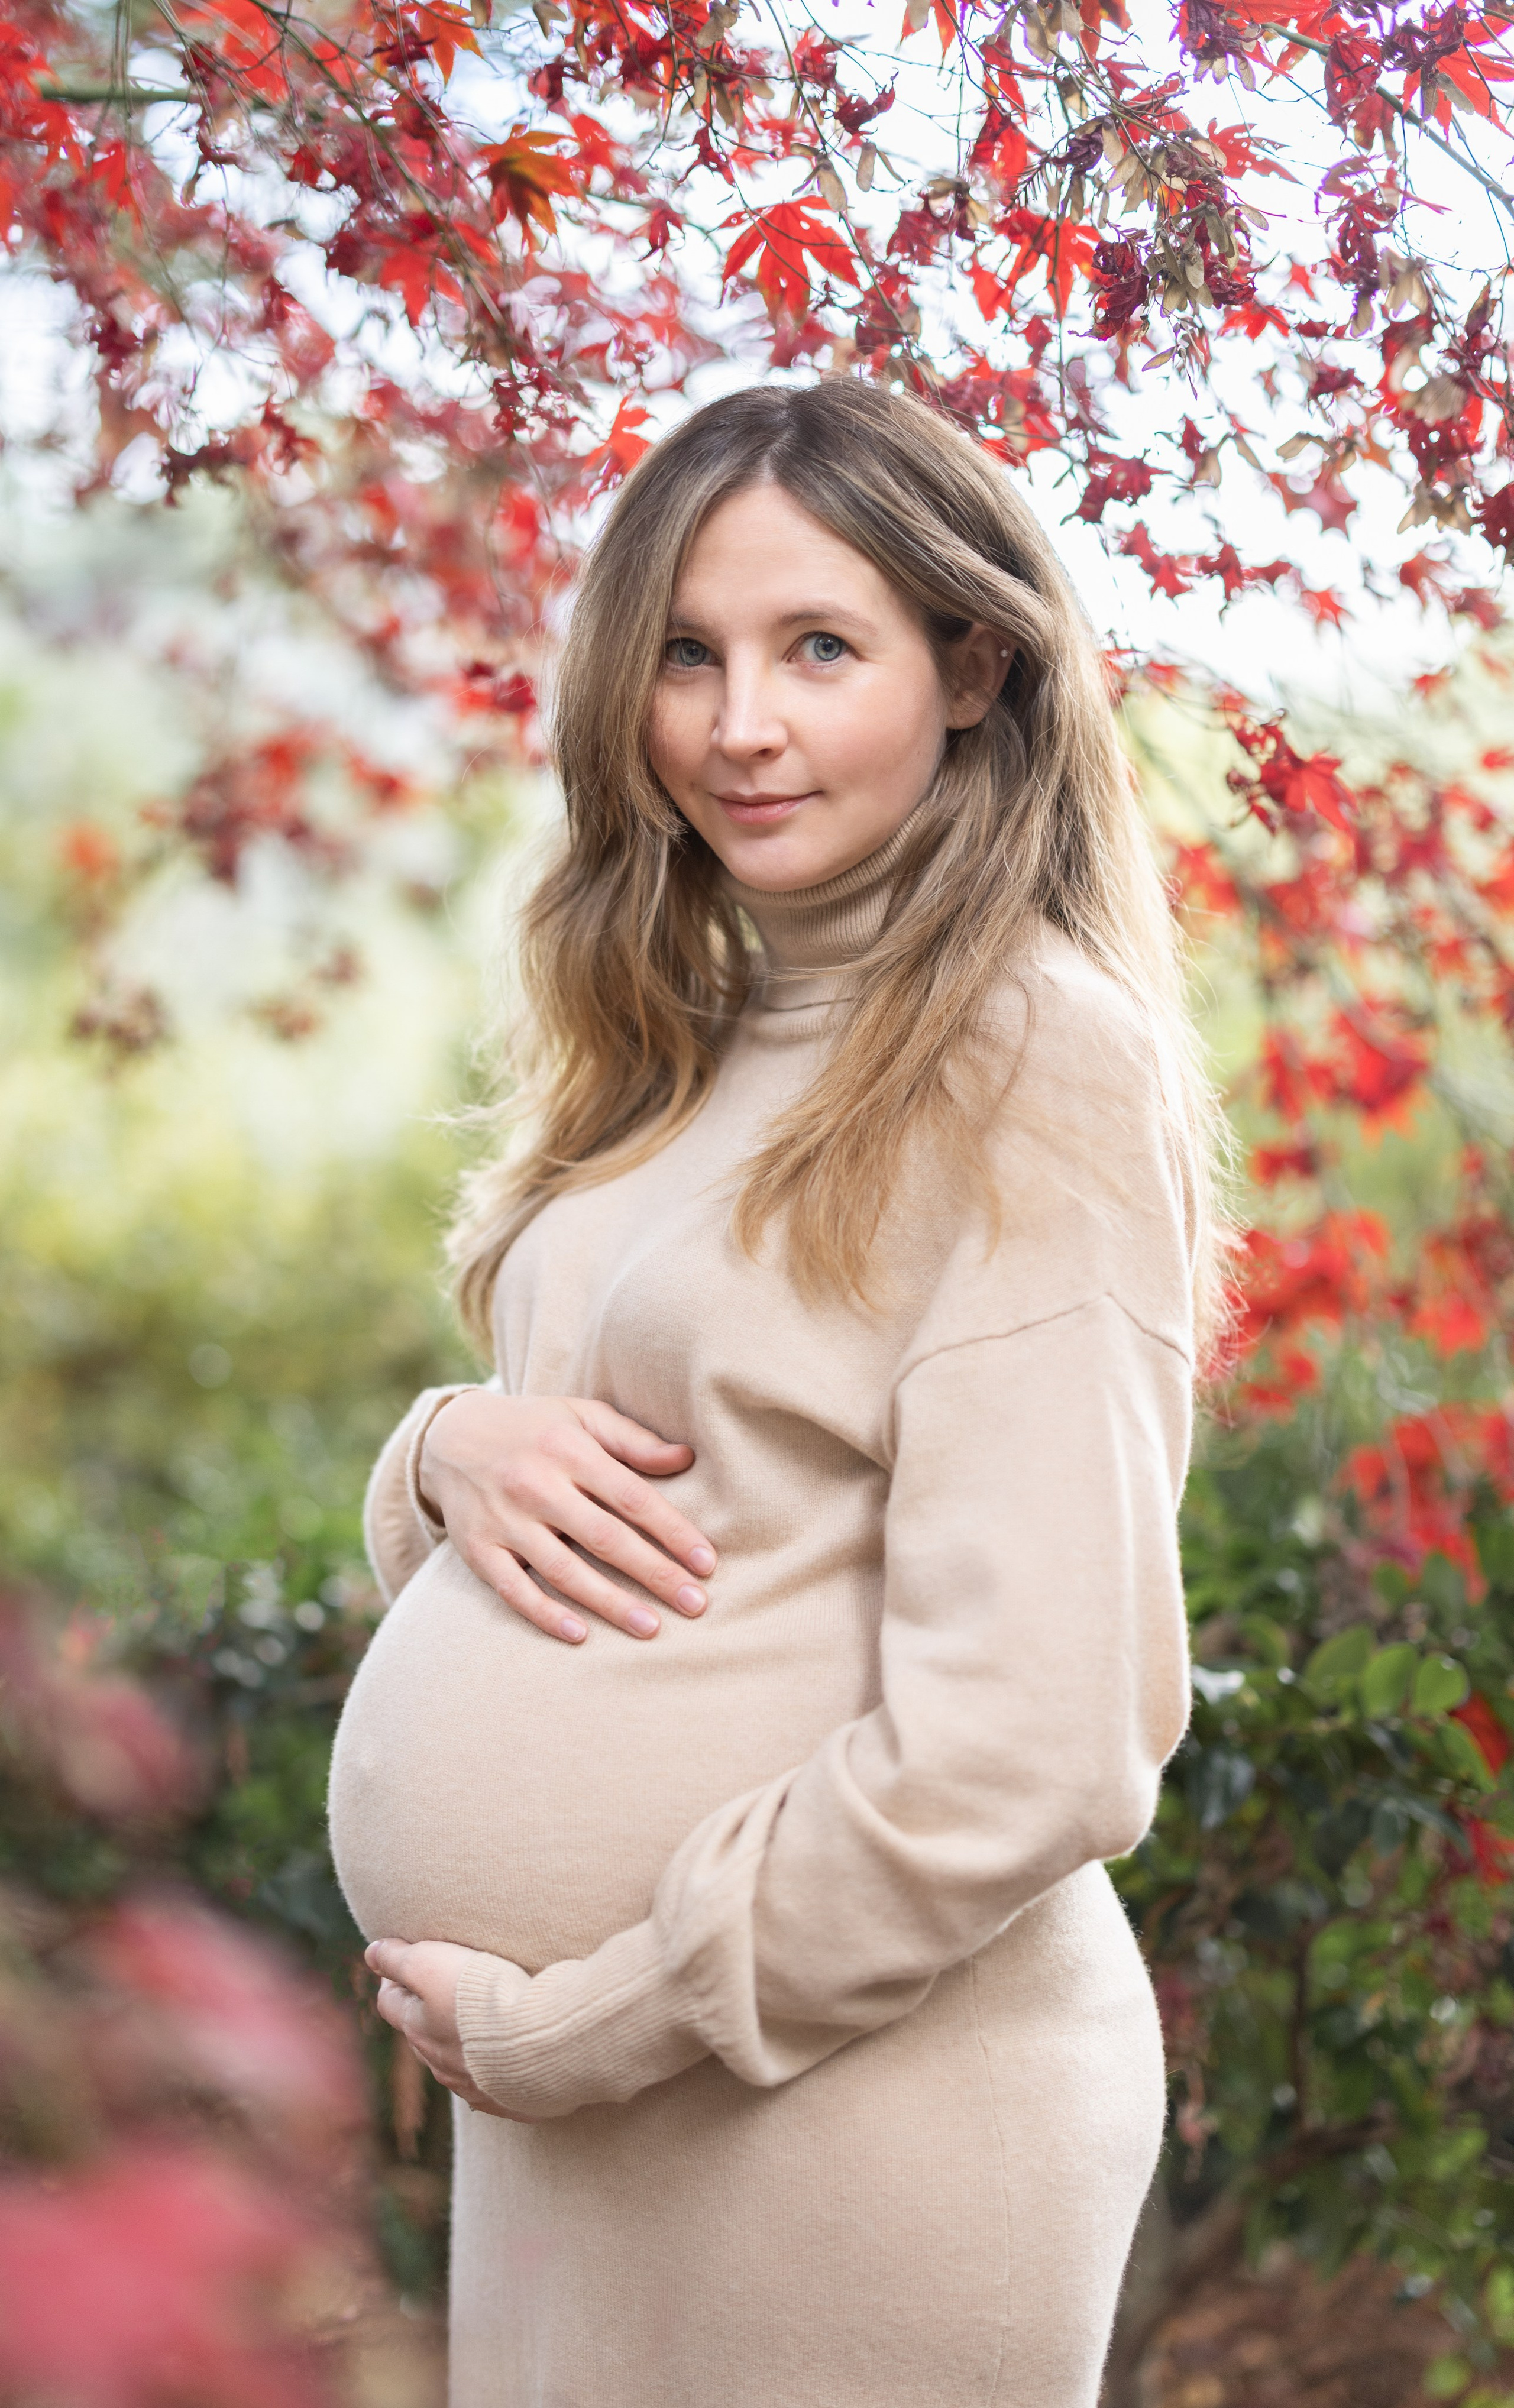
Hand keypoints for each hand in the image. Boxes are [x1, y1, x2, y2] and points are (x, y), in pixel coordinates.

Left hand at [366, 1938, 541, 2120]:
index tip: (405, 1958)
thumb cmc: (481, 1999)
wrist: (538, 2045)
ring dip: (461, 2039)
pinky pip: (493, 2080)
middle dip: (426, 2011)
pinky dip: (494, 2063)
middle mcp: (439, 2064)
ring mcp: (472, 2085)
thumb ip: (397, 1958)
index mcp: (417, 2030)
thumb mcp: (430, 1964)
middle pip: (421, 2034)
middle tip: (444, 1985)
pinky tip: (510, 2051)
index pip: (390, 2002)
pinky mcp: (507, 2099)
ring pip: (455, 2059)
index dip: (393, 1977)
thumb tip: (371, 1953)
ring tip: (482, 2017)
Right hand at [419, 1391, 716, 1644]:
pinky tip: (580, 1635)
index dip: (673, 1531)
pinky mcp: (478, 1549)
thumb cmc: (533, 1427)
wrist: (449, 1436)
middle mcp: (536, 1484)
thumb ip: (632, 1439)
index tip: (706, 1563)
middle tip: (695, 1604)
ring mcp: (504, 1520)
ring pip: (564, 1571)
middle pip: (606, 1538)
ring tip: (651, 1628)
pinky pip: (514, 1590)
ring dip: (610, 1603)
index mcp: (568, 1449)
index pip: (632, 1497)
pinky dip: (546, 1614)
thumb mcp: (581, 1416)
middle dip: (655, 1574)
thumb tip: (686, 1457)